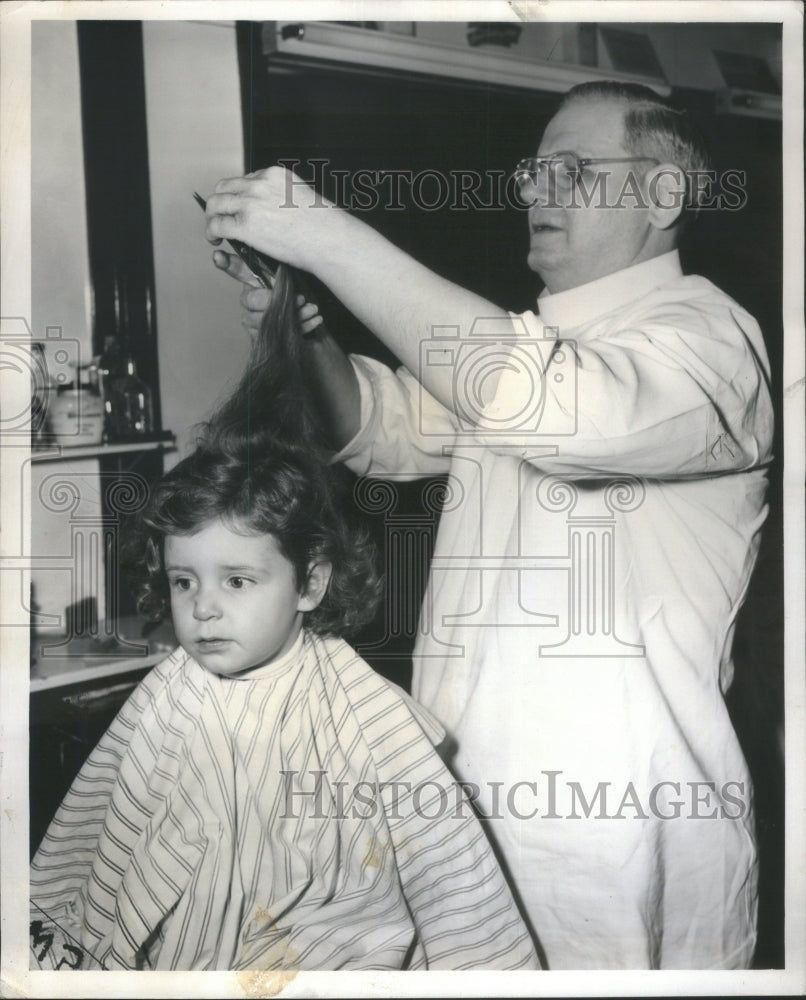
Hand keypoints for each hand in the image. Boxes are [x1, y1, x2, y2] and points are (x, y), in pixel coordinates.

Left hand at [205, 167, 332, 272]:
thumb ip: (285, 195)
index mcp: (273, 174)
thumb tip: (278, 207)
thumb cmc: (324, 225)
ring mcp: (250, 203)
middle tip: (220, 216)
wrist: (329, 239)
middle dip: (219, 203)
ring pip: (215, 204)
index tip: (239, 208)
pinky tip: (215, 238)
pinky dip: (211, 231)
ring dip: (211, 216)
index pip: (245, 179)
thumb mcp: (303, 196)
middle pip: (224, 188)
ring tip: (214, 229)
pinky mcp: (245, 225)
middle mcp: (258, 184)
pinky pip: (217, 224)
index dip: (238, 195)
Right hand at [212, 249, 323, 337]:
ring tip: (313, 309)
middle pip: (251, 301)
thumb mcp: (294, 282)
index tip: (218, 255)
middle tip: (300, 299)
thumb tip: (276, 274)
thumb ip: (283, 273)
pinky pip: (277, 335)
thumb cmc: (299, 298)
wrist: (310, 323)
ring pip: (265, 321)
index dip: (225, 262)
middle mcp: (249, 301)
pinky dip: (301, 327)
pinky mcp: (262, 339)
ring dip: (294, 315)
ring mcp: (252, 321)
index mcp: (253, 281)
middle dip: (276, 300)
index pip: (235, 269)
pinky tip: (316, 319)